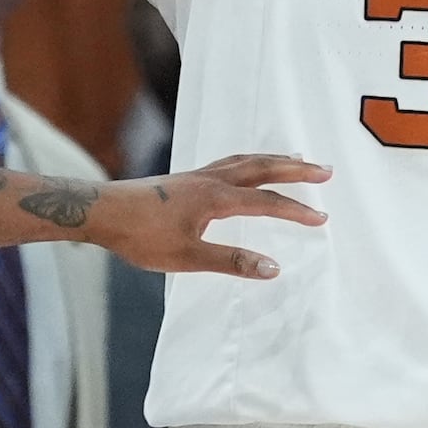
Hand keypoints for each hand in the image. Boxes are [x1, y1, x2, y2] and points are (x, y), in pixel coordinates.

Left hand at [83, 154, 329, 275]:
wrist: (102, 213)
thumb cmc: (141, 237)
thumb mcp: (188, 257)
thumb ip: (232, 261)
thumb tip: (273, 268)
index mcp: (216, 198)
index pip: (267, 203)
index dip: (297, 211)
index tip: (323, 218)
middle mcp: (211, 180)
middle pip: (262, 168)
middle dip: (295, 170)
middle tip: (325, 169)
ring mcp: (197, 176)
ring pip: (245, 161)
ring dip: (274, 160)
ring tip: (295, 160)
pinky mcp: (185, 179)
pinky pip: (228, 162)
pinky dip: (249, 160)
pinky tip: (245, 169)